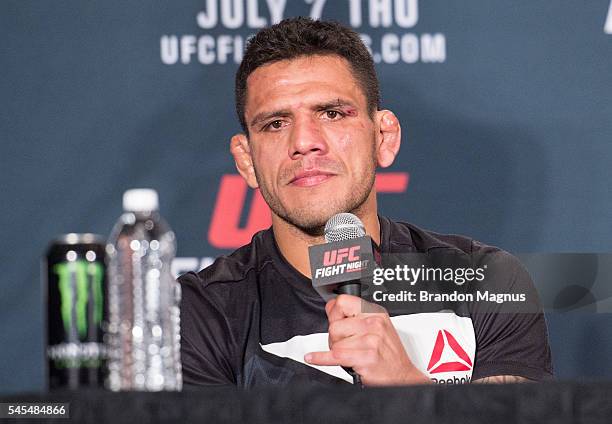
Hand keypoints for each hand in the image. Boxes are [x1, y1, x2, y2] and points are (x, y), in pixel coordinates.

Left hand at [304, 294, 429, 385]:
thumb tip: (331, 306)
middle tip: (347, 345)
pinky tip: (313, 358)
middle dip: (335, 338)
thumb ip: (355, 316)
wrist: (402, 376)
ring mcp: (371, 341)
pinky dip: (321, 358)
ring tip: (352, 354)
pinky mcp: (365, 358)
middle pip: (334, 326)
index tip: (334, 319)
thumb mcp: (378, 327)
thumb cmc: (389, 354)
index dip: (334, 312)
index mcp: (375, 313)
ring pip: (334, 342)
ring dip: (337, 351)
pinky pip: (335, 355)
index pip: (343, 302)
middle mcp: (374, 324)